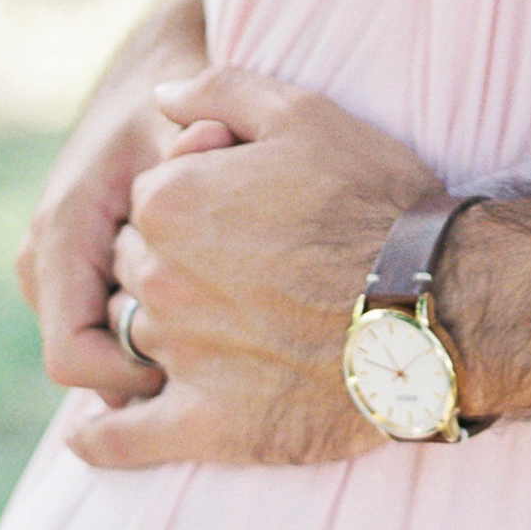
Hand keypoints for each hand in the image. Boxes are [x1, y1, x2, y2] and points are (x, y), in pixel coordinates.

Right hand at [17, 0, 214, 404]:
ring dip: (158, 341)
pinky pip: (112, 325)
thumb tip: (196, 177)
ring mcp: (57, 264)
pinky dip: (158, 322)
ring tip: (224, 304)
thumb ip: (193, 157)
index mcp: (62, 230)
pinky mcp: (78, 266)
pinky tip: (214, 296)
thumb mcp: (186, 119)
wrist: (160, 59)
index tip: (202, 362)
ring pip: (104, 348)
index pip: (72, 357)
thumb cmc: (178, 96)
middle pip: (91, 362)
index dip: (133, 378)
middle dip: (154, 362)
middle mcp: (45, 255)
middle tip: (227, 332)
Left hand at [66, 67, 445, 469]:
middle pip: (131, 265)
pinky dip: (100, 435)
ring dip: (155, 329)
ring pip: (129, 339)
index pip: (147, 197)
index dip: (193, 196)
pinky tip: (96, 429)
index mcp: (170, 201)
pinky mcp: (204, 425)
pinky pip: (121, 439)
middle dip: (167, 260)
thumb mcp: (305, 113)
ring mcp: (178, 354)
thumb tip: (160, 95)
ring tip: (211, 323)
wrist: (434, 299)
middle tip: (237, 262)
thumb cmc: (373, 199)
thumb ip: (219, 90)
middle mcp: (159, 278)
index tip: (242, 205)